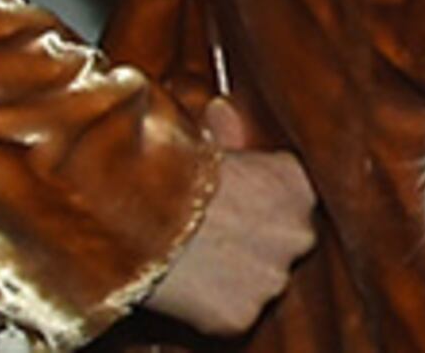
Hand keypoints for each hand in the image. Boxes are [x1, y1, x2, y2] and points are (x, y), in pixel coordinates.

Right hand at [142, 99, 316, 334]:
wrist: (125, 217)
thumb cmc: (161, 176)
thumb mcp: (205, 147)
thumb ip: (229, 134)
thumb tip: (223, 108)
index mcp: (298, 182)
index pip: (296, 201)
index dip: (264, 208)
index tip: (237, 212)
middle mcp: (299, 229)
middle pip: (288, 243)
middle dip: (257, 244)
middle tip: (214, 241)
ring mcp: (274, 275)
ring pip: (263, 282)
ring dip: (237, 279)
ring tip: (195, 263)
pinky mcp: (244, 315)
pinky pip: (235, 316)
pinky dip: (213, 311)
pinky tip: (188, 290)